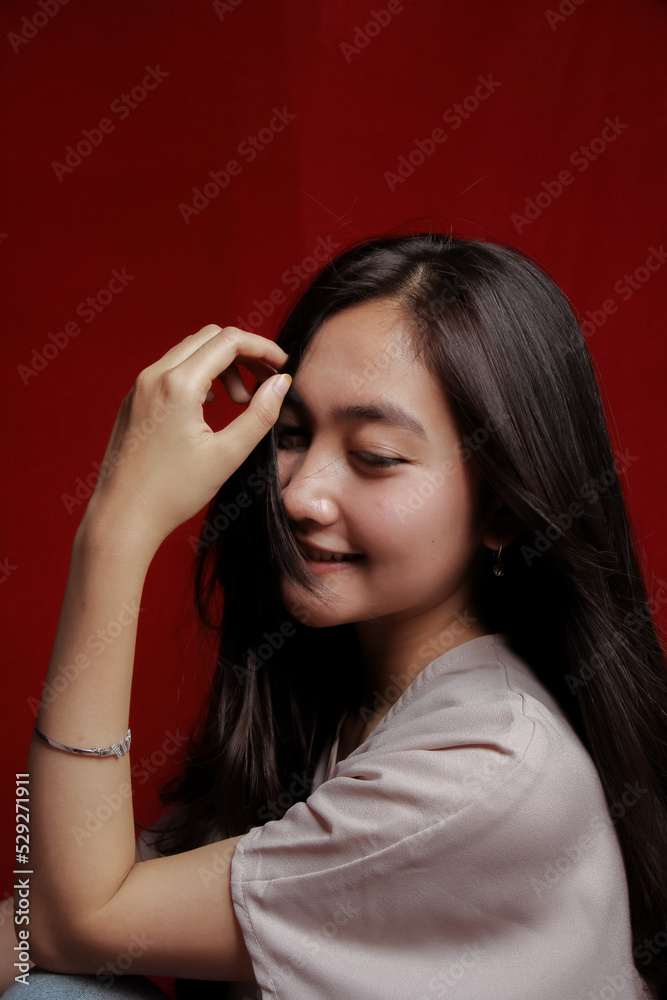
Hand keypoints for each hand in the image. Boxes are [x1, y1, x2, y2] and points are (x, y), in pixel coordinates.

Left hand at [79, 324, 289, 556]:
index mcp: (179, 385)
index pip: (229, 341)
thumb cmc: (172, 492)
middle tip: (266, 381)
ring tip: (241, 401)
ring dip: (222, 365)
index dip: (263, 348)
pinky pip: (171, 370)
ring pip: (190, 352)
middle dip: (244, 353)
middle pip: (210, 338)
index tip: (283, 366)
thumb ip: (260, 415)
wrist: (122, 516)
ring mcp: (140, 386)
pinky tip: (210, 405)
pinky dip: (199, 375)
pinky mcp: (134, 400)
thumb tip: (281, 384)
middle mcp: (155, 376)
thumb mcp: (227, 455)